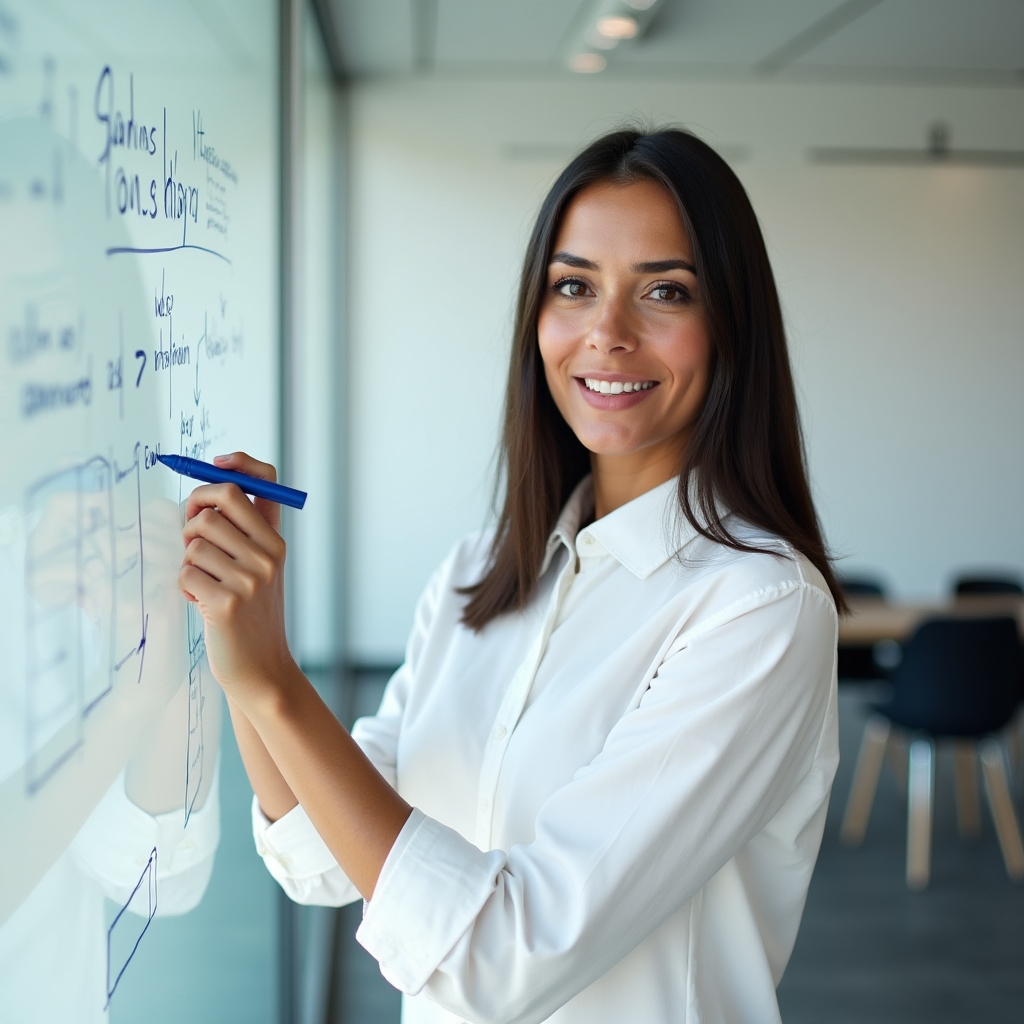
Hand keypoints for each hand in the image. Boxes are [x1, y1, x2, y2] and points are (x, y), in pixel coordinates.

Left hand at [178, 453, 294, 701]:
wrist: (261, 668)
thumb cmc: (251, 616)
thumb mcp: (258, 570)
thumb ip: (240, 535)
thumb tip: (200, 499)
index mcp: (277, 542)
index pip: (264, 483)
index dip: (240, 463)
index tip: (218, 463)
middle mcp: (269, 556)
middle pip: (220, 501)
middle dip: (193, 512)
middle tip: (189, 534)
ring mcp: (250, 579)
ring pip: (195, 541)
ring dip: (188, 561)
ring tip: (202, 582)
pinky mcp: (225, 604)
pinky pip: (185, 573)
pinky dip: (184, 588)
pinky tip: (200, 603)